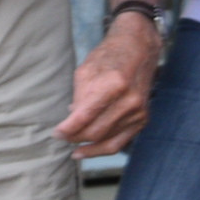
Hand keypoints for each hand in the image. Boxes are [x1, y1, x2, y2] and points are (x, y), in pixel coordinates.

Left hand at [56, 10, 159, 156]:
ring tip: (71, 143)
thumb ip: (79, 98)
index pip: (85, 116)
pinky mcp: (143, 118)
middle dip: (75, 137)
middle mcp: (129, 100)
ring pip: (106, 141)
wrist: (139, 48)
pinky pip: (120, 143)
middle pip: (95, 132)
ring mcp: (138, 112)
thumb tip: (72, 122)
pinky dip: (101, 149)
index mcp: (114, 84)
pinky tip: (86, 151)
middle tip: (62, 136)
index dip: (68, 128)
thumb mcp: (86, 70)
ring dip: (86, 144)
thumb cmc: (109, 56)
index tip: (56, 133)